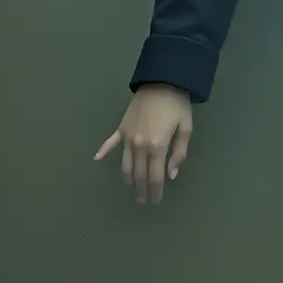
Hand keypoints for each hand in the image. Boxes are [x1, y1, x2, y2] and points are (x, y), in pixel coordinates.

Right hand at [94, 84, 192, 204]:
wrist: (163, 81)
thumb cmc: (178, 105)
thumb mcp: (186, 128)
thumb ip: (179, 153)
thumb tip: (170, 175)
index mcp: (157, 147)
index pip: (155, 176)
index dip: (155, 191)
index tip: (155, 201)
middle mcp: (139, 146)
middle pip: (138, 174)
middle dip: (142, 189)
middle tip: (143, 200)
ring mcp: (127, 137)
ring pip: (125, 164)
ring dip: (128, 178)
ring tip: (132, 187)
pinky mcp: (121, 128)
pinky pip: (110, 143)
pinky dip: (103, 151)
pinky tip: (96, 160)